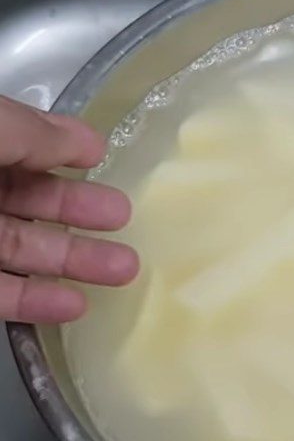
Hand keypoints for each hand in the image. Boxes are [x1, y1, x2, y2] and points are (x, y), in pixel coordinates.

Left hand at [0, 95, 137, 322]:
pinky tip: (74, 306)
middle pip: (29, 201)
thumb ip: (35, 134)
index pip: (22, 145)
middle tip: (125, 218)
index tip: (102, 157)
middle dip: (81, 211)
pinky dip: (34, 302)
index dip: (61, 150)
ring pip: (20, 250)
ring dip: (74, 261)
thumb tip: (88, 142)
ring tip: (125, 269)